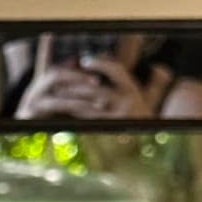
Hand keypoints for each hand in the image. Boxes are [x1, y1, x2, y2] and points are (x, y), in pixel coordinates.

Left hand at [18, 53, 161, 122]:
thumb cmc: (133, 115)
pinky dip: (78, 112)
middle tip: (62, 81)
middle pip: (98, 88)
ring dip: (73, 98)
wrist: (141, 141)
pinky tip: (68, 108)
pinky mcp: (110, 127)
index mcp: (133, 89)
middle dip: (77, 84)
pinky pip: (90, 118)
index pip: (116, 70)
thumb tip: (99, 60)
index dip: (100, 63)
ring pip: (91, 103)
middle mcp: (129, 101)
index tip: (85, 61)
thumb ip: (117, 77)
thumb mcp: (132, 95)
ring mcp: (120, 116)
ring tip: (60, 94)